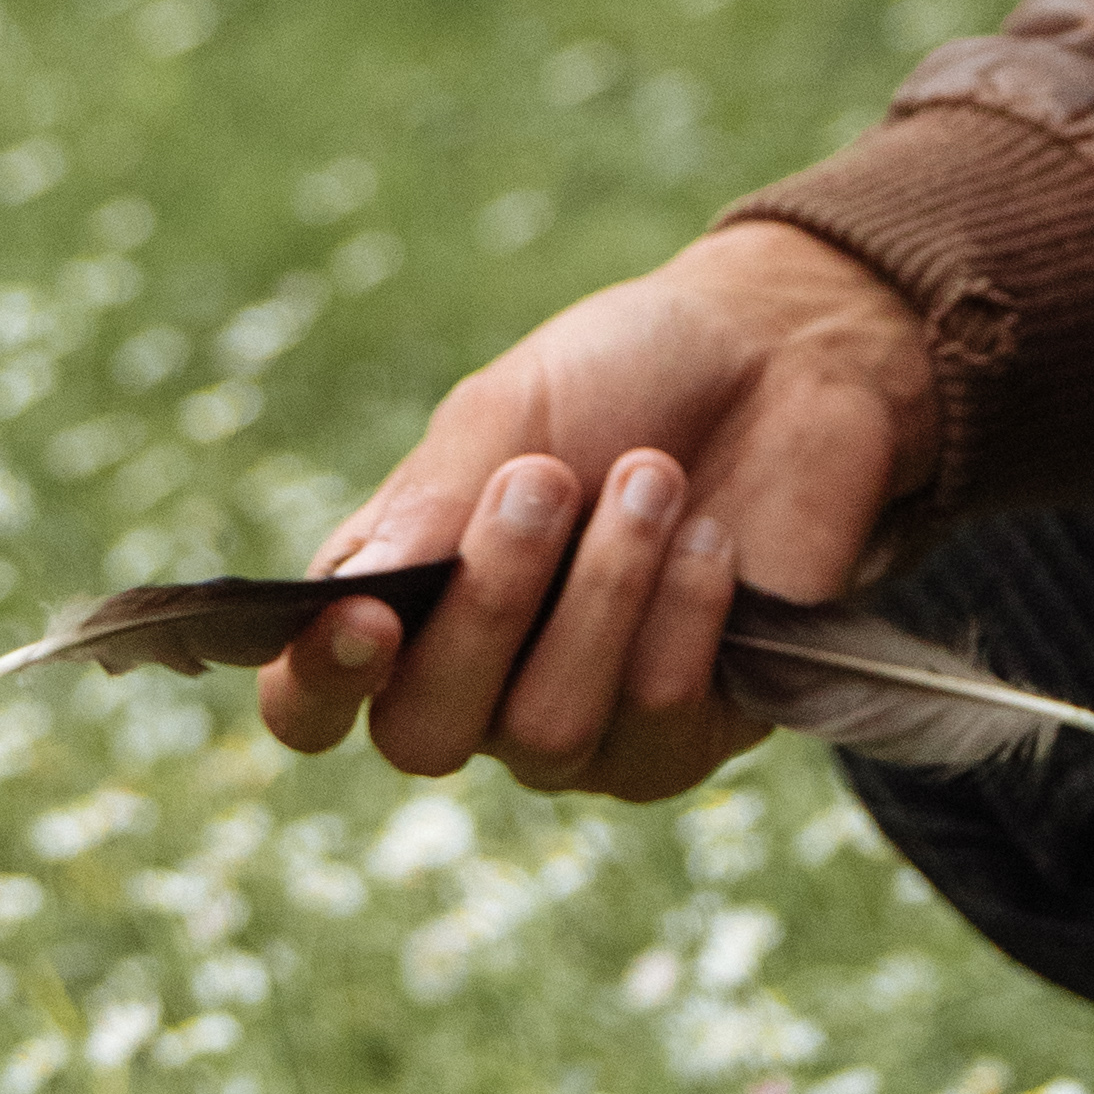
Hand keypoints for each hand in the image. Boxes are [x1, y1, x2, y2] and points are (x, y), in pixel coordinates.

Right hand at [250, 220, 937, 800]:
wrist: (782, 357)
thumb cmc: (626, 375)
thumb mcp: (514, 404)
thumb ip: (434, 500)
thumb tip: (354, 593)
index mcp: (401, 596)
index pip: (310, 701)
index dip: (317, 685)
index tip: (371, 616)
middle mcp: (475, 685)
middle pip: (425, 734)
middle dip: (488, 604)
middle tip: (547, 476)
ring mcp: (579, 724)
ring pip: (547, 732)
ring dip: (604, 590)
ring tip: (654, 476)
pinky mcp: (684, 736)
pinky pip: (655, 724)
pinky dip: (682, 615)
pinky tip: (713, 540)